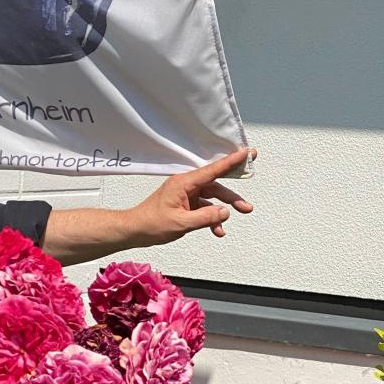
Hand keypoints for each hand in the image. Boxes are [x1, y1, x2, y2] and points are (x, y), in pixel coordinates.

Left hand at [127, 147, 255, 245]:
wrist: (135, 230)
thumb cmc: (152, 223)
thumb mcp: (182, 222)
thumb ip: (206, 217)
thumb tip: (225, 212)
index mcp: (183, 183)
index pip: (212, 170)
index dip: (230, 161)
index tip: (246, 152)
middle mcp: (185, 185)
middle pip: (214, 185)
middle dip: (232, 195)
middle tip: (247, 203)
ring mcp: (184, 194)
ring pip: (211, 197)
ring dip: (223, 208)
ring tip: (239, 215)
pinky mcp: (184, 204)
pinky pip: (203, 207)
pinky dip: (211, 217)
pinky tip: (217, 230)